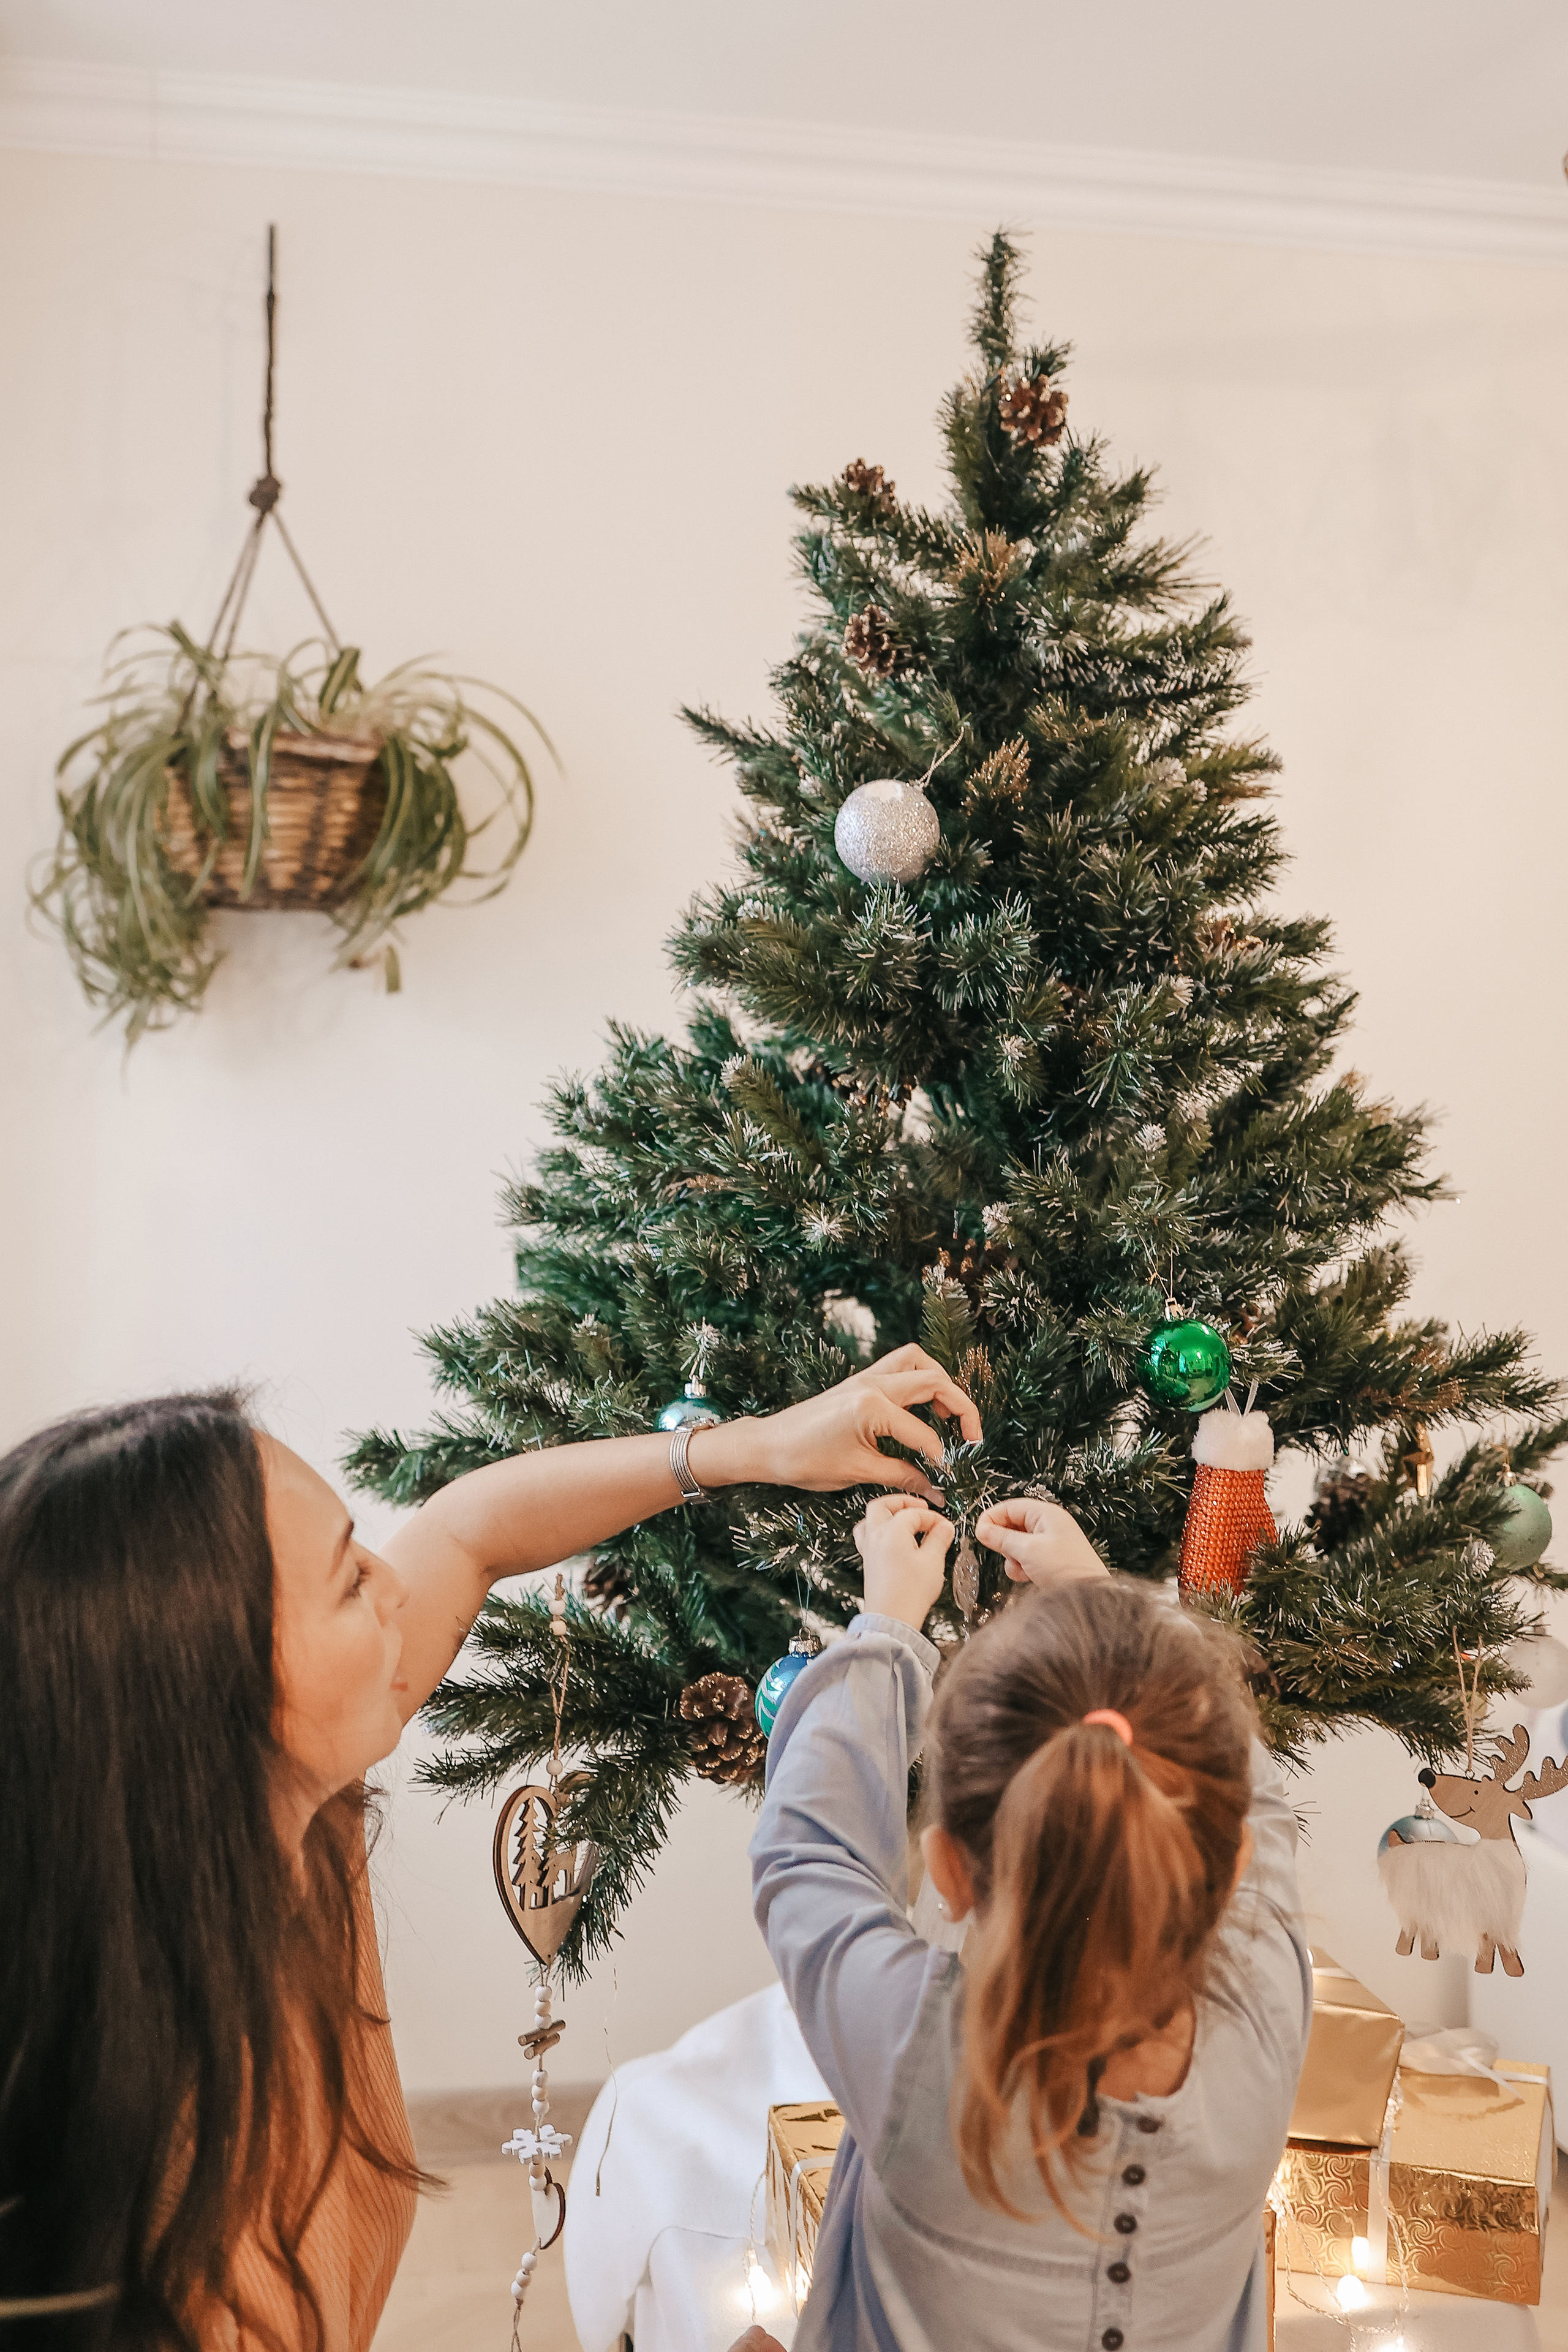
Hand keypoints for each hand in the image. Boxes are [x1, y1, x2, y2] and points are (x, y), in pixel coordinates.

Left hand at [697, 1344, 981, 1500]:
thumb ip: (902, 1477)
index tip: (948, 1476)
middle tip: (972, 1435)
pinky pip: (899, 1367)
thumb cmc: (805, 1460)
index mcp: (872, 1407)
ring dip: (940, 1383)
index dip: (941, 1458)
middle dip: (960, 1407)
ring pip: (917, 1362)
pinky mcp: (859, 1381)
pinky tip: (922, 1408)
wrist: (768, 1445)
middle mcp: (872, 1383)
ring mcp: (865, 1378)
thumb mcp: (857, 1473)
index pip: (923, 1433)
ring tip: (949, 1414)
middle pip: (933, 1381)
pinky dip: (919, 1380)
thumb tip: (935, 1489)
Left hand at [854, 1493, 952, 1627]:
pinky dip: (879, 1530)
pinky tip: (892, 1540)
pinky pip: (867, 1536)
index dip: (932, 1517)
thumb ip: (939, 1539)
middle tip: (919, 1507)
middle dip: (902, 1502)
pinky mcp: (868, 1562)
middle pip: (882, 1506)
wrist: (892, 1619)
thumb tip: (944, 1527)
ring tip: (902, 1519)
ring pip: (870, 1519)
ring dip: (886, 1514)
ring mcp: (868, 1549)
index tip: (944, 1526)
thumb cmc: (911, 1593)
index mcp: (892, 1531)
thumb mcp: (933, 1561)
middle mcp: (875, 1536)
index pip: (913, 1513)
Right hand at [975, 1496, 1109, 1589]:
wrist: (1090, 1596)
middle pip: (1013, 1525)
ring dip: (1014, 1557)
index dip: (992, 1518)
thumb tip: (982, 1530)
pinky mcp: (1050, 1560)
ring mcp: (1050, 1543)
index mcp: (1046, 1514)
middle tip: (1005, 1554)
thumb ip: (1002, 1538)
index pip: (1011, 1507)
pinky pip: (1027, 1558)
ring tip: (1022, 1568)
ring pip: (1018, 1544)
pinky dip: (1023, 1567)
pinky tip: (1028, 1576)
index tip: (979, 1533)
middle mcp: (1049, 1525)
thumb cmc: (1065, 1568)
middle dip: (1005, 1542)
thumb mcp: (1028, 1550)